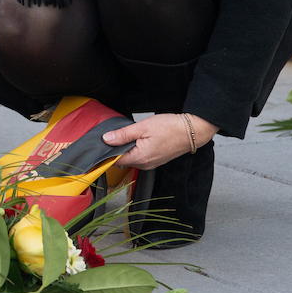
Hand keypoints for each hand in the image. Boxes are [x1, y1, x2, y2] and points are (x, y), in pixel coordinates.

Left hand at [103, 113, 218, 170]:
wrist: (191, 131)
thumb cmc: (170, 127)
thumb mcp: (142, 127)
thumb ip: (123, 134)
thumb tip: (106, 139)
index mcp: (140, 158)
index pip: (114, 160)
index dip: (106, 152)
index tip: (100, 143)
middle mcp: (145, 165)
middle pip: (122, 159)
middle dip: (116, 148)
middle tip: (115, 134)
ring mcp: (151, 164)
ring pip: (131, 157)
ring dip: (127, 148)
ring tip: (128, 135)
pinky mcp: (156, 160)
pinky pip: (140, 156)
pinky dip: (135, 149)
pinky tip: (138, 139)